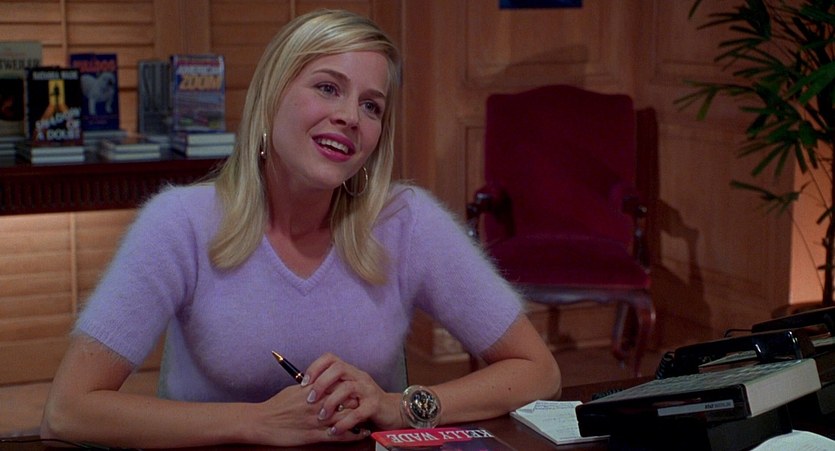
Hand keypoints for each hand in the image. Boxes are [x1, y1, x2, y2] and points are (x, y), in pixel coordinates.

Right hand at [250, 382, 367, 445]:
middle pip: (348, 399)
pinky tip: (362, 433)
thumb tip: (323, 383)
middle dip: (358, 401)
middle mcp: (319, 404)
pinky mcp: (315, 435)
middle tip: (365, 403)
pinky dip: (354, 434)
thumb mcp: (295, 390)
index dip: (351, 387)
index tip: (356, 390)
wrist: (262, 422)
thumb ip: (312, 386)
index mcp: (314, 390)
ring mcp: (318, 420)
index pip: (341, 385)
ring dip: (359, 418)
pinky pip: (340, 435)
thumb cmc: (277, 405)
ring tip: (367, 418)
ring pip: (347, 417)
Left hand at [303, 352, 404, 433]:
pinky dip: (344, 422)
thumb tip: (306, 391)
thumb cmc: (365, 402)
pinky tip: (335, 430)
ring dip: (330, 403)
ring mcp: (368, 389)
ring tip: (322, 417)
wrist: (393, 410)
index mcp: (350, 371)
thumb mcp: (348, 391)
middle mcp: (359, 376)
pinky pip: (357, 412)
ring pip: (347, 388)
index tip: (304, 382)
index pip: (331, 358)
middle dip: (321, 383)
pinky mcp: (375, 405)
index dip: (315, 367)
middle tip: (310, 399)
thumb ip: (332, 388)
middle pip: (338, 368)